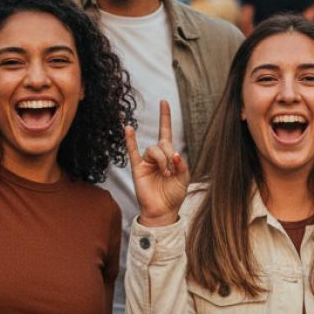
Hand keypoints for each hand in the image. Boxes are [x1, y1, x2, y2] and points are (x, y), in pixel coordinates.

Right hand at [124, 100, 188, 224]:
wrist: (163, 211)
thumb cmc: (174, 194)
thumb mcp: (184, 178)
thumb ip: (182, 164)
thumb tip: (176, 153)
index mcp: (169, 155)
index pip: (166, 132)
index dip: (165, 117)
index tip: (164, 101)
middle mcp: (157, 155)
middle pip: (163, 143)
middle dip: (171, 155)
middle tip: (172, 170)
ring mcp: (146, 161)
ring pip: (154, 150)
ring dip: (162, 160)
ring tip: (166, 173)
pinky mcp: (138, 168)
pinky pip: (133, 152)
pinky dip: (131, 140)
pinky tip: (129, 128)